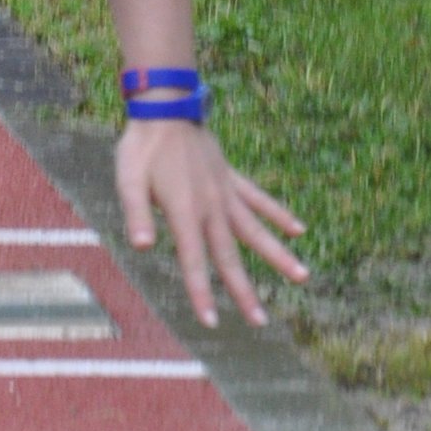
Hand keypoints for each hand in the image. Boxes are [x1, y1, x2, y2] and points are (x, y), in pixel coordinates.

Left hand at [115, 118, 306, 328]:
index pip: (194, 261)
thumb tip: (143, 246)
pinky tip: (298, 231)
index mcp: (185, 211)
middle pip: (230, 256)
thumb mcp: (128, 181)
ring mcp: (225, 192)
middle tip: (261, 322)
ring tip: (303, 277)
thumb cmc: (141, 148)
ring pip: (256, 231)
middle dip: (244, 292)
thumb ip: (137, 214)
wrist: (165, 108)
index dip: (202, 292)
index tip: (211, 321)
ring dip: (278, 255)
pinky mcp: (231, 179)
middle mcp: (211, 206)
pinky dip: (278, 214)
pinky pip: (259, 200)